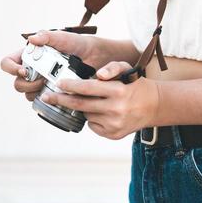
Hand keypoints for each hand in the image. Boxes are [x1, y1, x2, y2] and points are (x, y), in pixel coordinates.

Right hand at [0, 29, 114, 103]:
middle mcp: (32, 70)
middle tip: (42, 80)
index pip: (8, 63)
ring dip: (36, 92)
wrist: (96, 58)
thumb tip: (32, 38)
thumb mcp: (64, 38)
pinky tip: (57, 95)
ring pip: (27, 95)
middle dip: (27, 84)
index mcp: (29, 56)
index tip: (24, 71)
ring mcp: (41, 84)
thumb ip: (48, 36)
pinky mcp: (51, 94)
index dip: (11, 68)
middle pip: (17, 83)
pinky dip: (46, 100)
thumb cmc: (79, 44)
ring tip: (52, 85)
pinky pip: (41, 102)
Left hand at [42, 61, 159, 140]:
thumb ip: (112, 68)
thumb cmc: (135, 84)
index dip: (71, 86)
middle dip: (62, 100)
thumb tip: (99, 75)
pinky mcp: (113, 134)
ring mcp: (114, 124)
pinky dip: (92, 118)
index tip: (59, 83)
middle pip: (81, 105)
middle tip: (48, 97)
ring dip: (82, 107)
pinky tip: (102, 112)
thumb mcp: (127, 69)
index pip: (88, 88)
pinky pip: (93, 125)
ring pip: (86, 115)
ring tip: (91, 101)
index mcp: (118, 91)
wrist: (153, 105)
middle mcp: (116, 109)